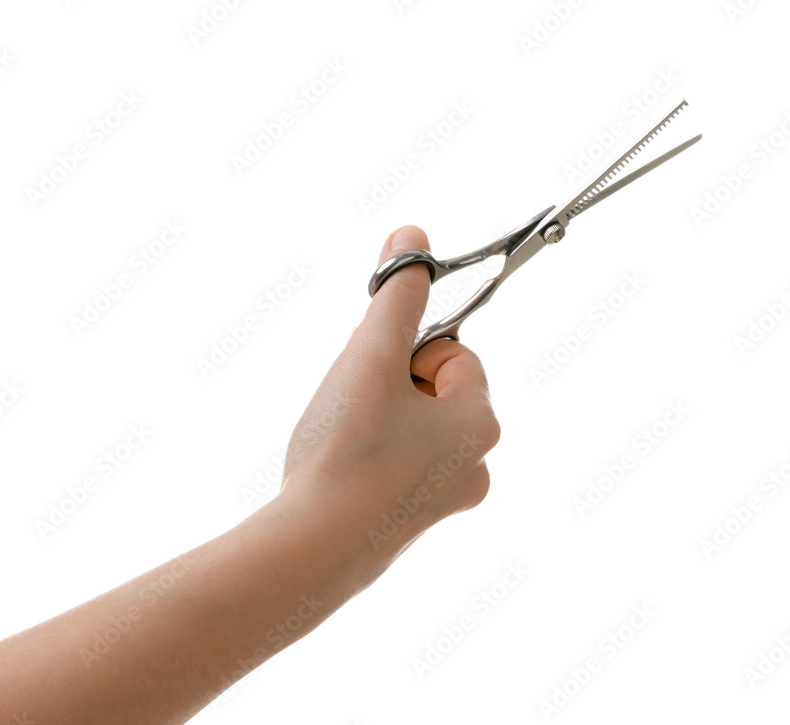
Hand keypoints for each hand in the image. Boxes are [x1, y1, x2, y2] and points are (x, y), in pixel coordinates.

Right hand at [282, 224, 501, 573]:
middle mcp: (473, 465)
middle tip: (348, 391)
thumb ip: (396, 295)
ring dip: (375, 413)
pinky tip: (336, 463)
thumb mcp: (371, 356)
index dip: (407, 347)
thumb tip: (414, 239)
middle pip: (432, 390)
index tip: (368, 358)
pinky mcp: (407, 523)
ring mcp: (442, 500)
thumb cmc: (347, 452)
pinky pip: (394, 464)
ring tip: (337, 430)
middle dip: (387, 379)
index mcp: (479, 424)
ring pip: (411, 427)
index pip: (453, 354)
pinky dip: (367, 452)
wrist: (310, 550)